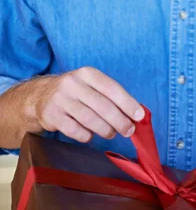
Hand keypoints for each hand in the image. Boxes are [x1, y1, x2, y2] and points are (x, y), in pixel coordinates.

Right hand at [29, 67, 143, 143]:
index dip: (128, 104)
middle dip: (120, 122)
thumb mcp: (91, 86)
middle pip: (103, 106)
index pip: (112, 89)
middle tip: (128, 131)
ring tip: (111, 133)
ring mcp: (61, 99)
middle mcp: (73, 83)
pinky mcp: (52, 115)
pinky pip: (75, 131)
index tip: (139, 116)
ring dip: (106, 130)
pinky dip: (86, 136)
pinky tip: (89, 134)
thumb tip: (136, 114)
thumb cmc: (76, 92)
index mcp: (88, 73)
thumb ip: (112, 97)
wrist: (41, 96)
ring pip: (90, 120)